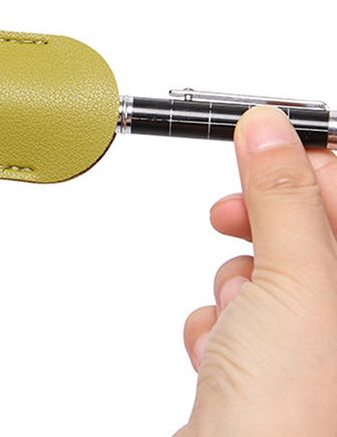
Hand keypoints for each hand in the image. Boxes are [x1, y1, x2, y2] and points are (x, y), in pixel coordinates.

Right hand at [175, 106, 336, 435]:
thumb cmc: (291, 421)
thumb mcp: (296, 284)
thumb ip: (284, 197)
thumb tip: (269, 129)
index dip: (316, 162)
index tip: (268, 144)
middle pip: (312, 227)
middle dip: (264, 224)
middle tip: (233, 214)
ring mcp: (314, 343)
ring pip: (269, 267)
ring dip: (238, 284)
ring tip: (238, 320)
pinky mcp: (270, 364)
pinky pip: (243, 308)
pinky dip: (222, 323)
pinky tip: (223, 356)